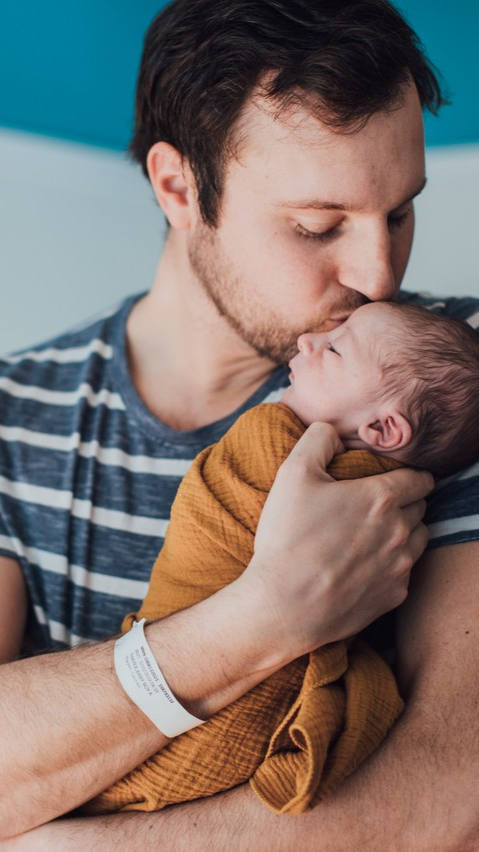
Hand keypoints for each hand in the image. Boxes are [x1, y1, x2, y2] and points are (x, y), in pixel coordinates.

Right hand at [243, 421, 433, 661]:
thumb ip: (318, 439)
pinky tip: (366, 565)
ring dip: (405, 533)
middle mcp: (399, 531)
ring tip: (376, 533)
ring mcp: (400, 567)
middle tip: (380, 505)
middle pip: (420, 508)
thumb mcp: (292, 474)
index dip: (414, 474)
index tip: (402, 477)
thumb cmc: (286, 538)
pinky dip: (393, 565)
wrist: (282, 606)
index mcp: (381, 498)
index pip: (420, 478)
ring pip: (419, 540)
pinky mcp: (393, 597)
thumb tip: (332, 430)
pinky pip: (405, 573)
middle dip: (407, 502)